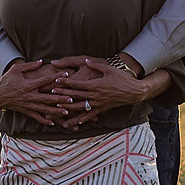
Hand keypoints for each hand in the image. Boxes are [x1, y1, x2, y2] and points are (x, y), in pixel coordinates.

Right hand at [0, 59, 78, 126]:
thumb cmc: (7, 80)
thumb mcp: (16, 69)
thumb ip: (29, 66)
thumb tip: (42, 61)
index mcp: (28, 85)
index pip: (45, 80)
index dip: (56, 77)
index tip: (66, 74)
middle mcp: (29, 96)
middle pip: (47, 98)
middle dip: (60, 99)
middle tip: (72, 99)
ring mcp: (28, 105)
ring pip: (44, 110)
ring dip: (56, 111)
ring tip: (66, 112)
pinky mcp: (26, 111)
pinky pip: (37, 117)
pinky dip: (45, 121)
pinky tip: (54, 123)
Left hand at [45, 56, 166, 128]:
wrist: (134, 91)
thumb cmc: (122, 77)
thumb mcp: (108, 68)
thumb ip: (95, 65)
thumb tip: (85, 61)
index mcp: (95, 84)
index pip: (76, 84)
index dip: (65, 83)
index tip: (56, 81)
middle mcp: (95, 95)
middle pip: (76, 96)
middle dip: (63, 96)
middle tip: (51, 95)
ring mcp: (98, 103)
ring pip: (81, 108)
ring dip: (69, 110)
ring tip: (58, 112)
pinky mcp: (103, 109)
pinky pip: (91, 115)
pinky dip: (83, 119)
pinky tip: (76, 122)